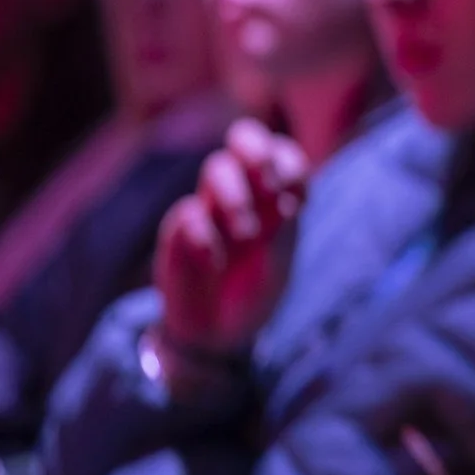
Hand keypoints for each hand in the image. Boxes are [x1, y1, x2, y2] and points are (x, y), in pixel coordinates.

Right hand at [152, 120, 308, 357]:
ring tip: (247, 234)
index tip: (297, 200)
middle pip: (244, 139)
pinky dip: (205, 235)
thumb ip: (282, 233)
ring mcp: (207, 208)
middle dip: (257, 151)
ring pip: (216, 167)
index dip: (291, 162)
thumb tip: (281, 205)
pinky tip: (216, 262)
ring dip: (236, 195)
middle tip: (270, 184)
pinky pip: (188, 214)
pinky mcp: (177, 231)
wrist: (219, 334)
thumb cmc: (255, 292)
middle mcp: (241, 192)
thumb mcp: (278, 266)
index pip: (282, 153)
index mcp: (272, 197)